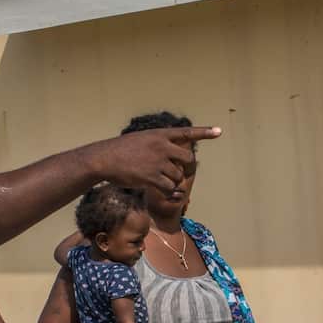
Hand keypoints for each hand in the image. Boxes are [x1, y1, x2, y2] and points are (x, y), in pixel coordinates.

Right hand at [95, 126, 221, 189]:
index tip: (219, 131)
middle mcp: (162, 146)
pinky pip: (169, 187)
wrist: (104, 159)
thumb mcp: (142, 139)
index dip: (204, 132)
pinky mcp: (152, 176)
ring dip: (172, 180)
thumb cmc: (121, 150)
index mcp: (160, 134)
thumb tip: (173, 152)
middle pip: (188, 158)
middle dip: (187, 168)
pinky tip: (158, 188)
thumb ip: (159, 143)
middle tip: (182, 172)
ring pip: (178, 175)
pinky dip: (168, 190)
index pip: (186, 132)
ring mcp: (157, 161)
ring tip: (158, 179)